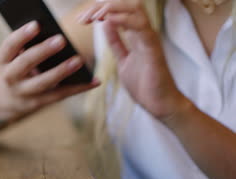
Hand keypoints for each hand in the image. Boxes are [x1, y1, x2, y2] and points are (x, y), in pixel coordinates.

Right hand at [0, 21, 100, 115]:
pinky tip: (94, 81)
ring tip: (78, 60)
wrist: (7, 98)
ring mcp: (23, 93)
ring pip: (42, 83)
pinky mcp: (38, 103)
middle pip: (25, 63)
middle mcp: (10, 78)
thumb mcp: (16, 57)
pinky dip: (78, 88)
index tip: (37, 25)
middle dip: (42, 51)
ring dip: (61, 72)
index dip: (21, 36)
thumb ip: (29, 47)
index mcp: (3, 60)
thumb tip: (55, 36)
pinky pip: (59, 95)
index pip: (9, 46)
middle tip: (61, 40)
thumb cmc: (18, 67)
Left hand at [79, 1, 189, 119]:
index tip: (82, 18)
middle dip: (103, 6)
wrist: (160, 104)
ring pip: (134, 9)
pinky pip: (140, 27)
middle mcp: (144, 32)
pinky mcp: (153, 49)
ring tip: (95, 15)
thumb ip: (116, 42)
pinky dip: (123, 20)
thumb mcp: (123, 60)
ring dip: (112, 9)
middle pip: (126, 5)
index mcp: (136, 34)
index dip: (100, 10)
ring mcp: (149, 38)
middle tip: (85, 16)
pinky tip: (109, 21)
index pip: (119, 11)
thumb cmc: (144, 84)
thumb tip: (106, 25)